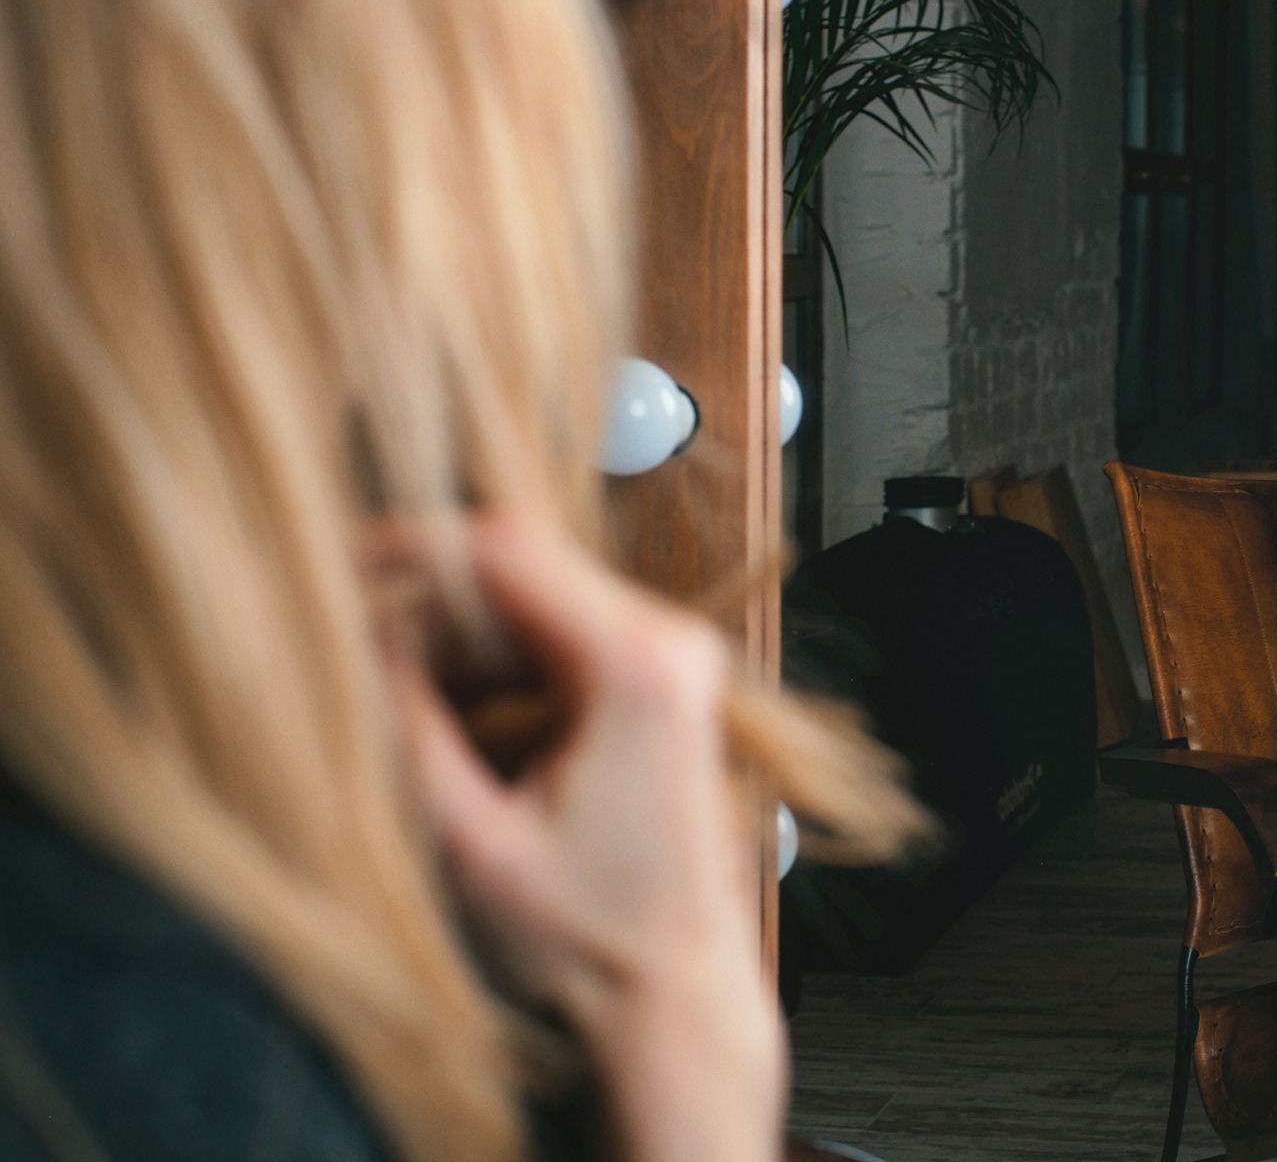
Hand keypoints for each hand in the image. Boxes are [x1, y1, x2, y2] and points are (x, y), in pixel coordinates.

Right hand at [383, 516, 782, 1161]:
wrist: (678, 989)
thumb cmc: (587, 936)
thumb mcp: (471, 840)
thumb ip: (410, 729)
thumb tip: (361, 640)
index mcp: (636, 666)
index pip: (507, 551)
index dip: (413, 545)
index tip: (340, 563)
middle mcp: (672, 641)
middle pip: (526, 566)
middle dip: (433, 600)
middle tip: (360, 652)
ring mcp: (678, 657)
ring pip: (541, 597)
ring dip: (464, 634)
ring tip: (402, 698)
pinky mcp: (668, 681)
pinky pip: (567, 633)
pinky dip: (502, 660)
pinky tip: (456, 717)